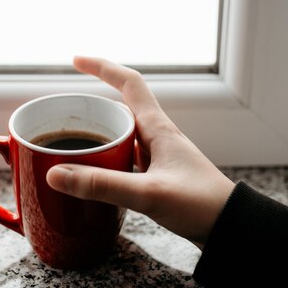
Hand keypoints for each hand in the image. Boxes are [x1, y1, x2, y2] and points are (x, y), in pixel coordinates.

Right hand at [46, 57, 234, 246]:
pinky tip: (95, 172)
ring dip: (97, 133)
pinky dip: (106, 157)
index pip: (128, 82)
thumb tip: (55, 173)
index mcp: (157, 127)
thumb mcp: (148, 193)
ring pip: (121, 132)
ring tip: (70, 144)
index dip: (102, 67)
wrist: (231, 227)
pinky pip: (126, 155)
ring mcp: (159, 154)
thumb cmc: (200, 205)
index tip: (76, 61)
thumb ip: (102, 185)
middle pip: (119, 107)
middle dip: (90, 106)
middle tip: (62, 116)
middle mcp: (157, 134)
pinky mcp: (158, 174)